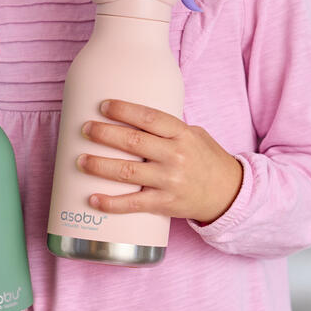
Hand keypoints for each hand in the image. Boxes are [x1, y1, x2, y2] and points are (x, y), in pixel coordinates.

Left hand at [76, 100, 243, 224]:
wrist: (229, 194)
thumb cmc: (207, 160)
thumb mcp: (195, 135)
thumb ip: (168, 129)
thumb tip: (133, 117)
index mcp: (182, 134)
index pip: (149, 118)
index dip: (124, 110)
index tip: (103, 106)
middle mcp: (175, 156)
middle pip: (133, 141)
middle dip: (104, 134)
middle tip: (85, 129)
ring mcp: (169, 181)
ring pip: (127, 172)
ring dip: (100, 165)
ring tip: (80, 160)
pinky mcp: (165, 204)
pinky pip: (133, 204)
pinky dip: (111, 203)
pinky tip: (93, 199)